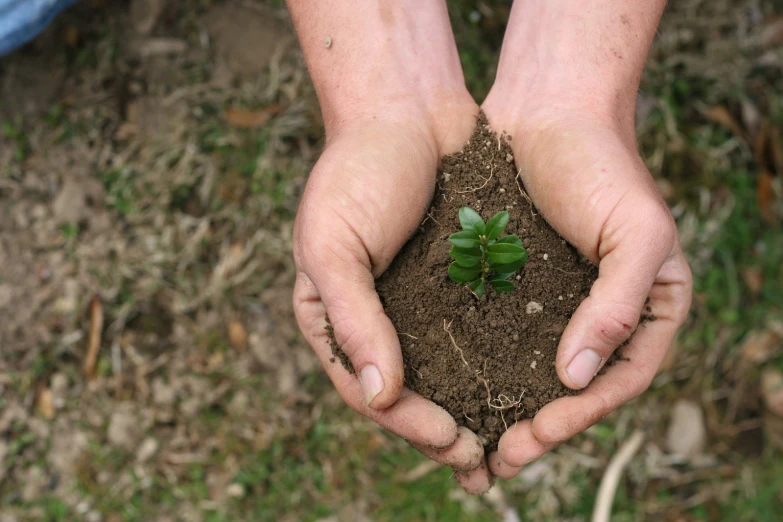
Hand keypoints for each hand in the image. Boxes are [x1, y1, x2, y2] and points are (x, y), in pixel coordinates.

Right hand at [292, 102, 496, 492]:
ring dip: (475, 408)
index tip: (451, 440)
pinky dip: (497, 362)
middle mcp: (377, 318)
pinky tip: (526, 385)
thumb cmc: (356, 172)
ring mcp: (418, 302)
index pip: (367, 388)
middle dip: (444, 431)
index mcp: (335, 318)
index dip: (407, 422)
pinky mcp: (459, 282)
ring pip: (447, 370)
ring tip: (509, 445)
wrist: (405, 109)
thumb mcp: (333, 244)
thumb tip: (378, 396)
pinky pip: (478, 331)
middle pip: (409, 392)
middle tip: (484, 462)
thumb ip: (353, 320)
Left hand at [481, 99, 692, 476]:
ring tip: (478, 443)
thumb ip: (620, 306)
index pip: (622, 379)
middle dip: (543, 425)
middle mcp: (605, 311)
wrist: (547, 110)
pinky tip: (460, 390)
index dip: (585, 413)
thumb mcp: (635, 234)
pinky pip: (504, 338)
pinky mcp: (517, 286)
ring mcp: (560, 300)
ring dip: (511, 408)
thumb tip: (576, 378)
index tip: (541, 435)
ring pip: (537, 370)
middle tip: (501, 458)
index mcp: (650, 307)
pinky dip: (487, 368)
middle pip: (578, 387)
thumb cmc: (601, 164)